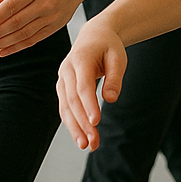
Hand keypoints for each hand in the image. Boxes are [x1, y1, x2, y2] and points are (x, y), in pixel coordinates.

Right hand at [56, 21, 127, 149]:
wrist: (94, 36)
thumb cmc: (109, 47)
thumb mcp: (118, 57)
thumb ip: (115, 77)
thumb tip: (111, 99)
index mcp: (81, 58)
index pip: (83, 86)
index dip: (88, 105)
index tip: (96, 122)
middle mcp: (67, 69)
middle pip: (72, 100)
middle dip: (82, 123)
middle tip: (93, 143)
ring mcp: (62, 79)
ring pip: (65, 107)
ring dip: (75, 128)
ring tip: (87, 145)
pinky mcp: (62, 87)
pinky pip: (65, 107)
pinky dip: (72, 123)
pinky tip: (81, 137)